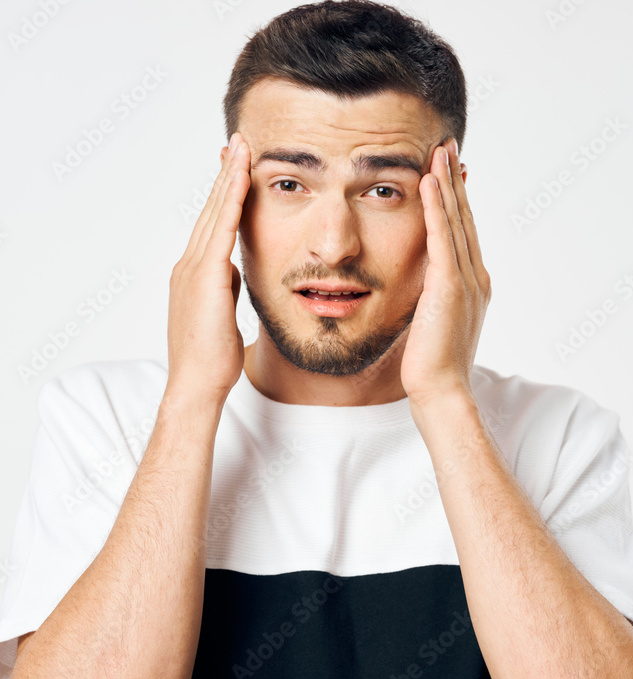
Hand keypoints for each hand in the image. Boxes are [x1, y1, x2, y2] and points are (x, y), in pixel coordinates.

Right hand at [165, 133, 250, 407]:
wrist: (197, 383)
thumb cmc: (211, 360)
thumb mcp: (223, 315)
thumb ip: (226, 289)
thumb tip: (234, 273)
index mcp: (195, 273)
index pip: (212, 224)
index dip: (223, 194)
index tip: (235, 168)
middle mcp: (189, 264)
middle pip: (211, 209)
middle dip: (225, 174)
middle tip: (236, 142)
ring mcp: (194, 268)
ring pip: (215, 212)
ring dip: (229, 177)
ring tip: (241, 147)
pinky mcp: (205, 277)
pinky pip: (222, 229)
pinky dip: (231, 201)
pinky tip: (242, 179)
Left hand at [400, 137, 491, 405]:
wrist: (442, 390)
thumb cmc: (432, 367)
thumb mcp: (432, 325)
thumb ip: (431, 301)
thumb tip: (421, 292)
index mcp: (472, 286)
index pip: (463, 234)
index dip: (456, 201)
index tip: (447, 173)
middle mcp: (475, 277)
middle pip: (464, 219)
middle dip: (455, 181)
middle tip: (447, 147)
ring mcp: (466, 280)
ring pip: (457, 221)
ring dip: (447, 183)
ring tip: (439, 151)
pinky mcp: (450, 286)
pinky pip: (443, 237)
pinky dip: (438, 207)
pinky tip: (430, 181)